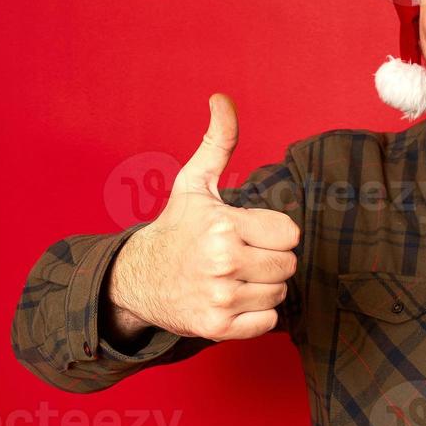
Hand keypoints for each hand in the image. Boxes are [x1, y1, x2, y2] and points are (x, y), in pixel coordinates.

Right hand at [106, 94, 300, 340]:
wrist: (136, 278)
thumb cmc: (175, 229)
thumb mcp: (194, 183)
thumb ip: (218, 141)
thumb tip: (222, 98)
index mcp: (224, 225)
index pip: (289, 234)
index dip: (272, 233)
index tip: (248, 233)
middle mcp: (223, 262)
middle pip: (287, 265)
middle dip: (269, 260)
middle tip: (239, 256)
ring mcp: (221, 298)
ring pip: (279, 293)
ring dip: (262, 287)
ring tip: (233, 277)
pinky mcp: (218, 327)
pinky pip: (268, 322)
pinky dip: (256, 316)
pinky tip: (231, 300)